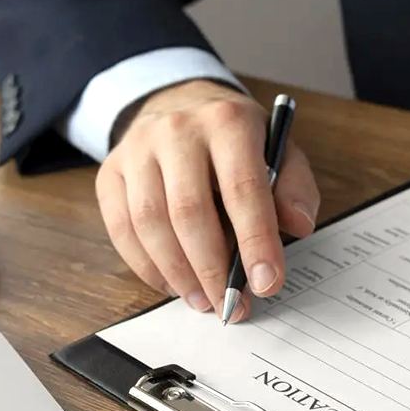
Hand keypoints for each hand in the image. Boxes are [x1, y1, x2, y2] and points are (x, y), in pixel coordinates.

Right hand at [95, 80, 319, 317]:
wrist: (181, 105)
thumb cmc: (237, 141)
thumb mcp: (280, 150)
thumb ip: (294, 187)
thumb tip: (299, 225)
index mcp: (227, 122)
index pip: (242, 188)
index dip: (256, 241)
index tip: (267, 284)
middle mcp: (177, 130)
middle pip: (190, 212)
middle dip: (213, 270)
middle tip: (233, 306)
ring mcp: (137, 149)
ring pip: (150, 223)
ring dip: (179, 274)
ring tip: (204, 301)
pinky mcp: (111, 172)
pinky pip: (122, 229)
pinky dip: (147, 267)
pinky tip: (172, 285)